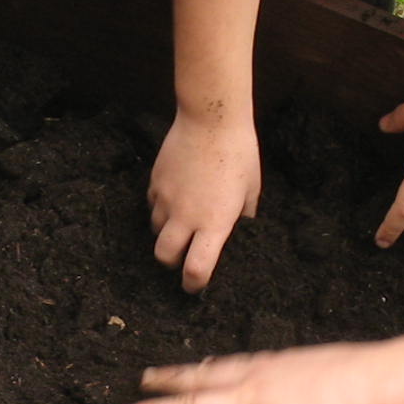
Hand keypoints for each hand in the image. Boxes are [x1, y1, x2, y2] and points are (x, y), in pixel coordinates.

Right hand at [117, 343, 388, 403]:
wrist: (380, 380)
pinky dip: (224, 362)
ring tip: (173, 371)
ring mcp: (272, 365)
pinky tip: (232, 364)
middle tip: (139, 382)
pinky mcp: (290, 358)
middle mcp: (254, 380)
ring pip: (221, 366)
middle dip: (167, 384)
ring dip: (192, 370)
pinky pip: (244, 359)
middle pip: (199, 381)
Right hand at [150, 112, 261, 292]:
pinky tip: (175, 196)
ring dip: (167, 233)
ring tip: (181, 221)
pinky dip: (161, 207)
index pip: (196, 270)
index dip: (194, 284)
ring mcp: (166, 199)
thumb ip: (242, 214)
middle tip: (183, 256)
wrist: (211, 117)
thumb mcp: (250, 189)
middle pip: (164, 257)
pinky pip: (152, 204)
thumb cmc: (239, 152)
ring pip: (156, 230)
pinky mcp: (155, 181)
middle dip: (172, 262)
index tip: (195, 285)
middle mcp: (186, 216)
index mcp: (214, 223)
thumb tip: (240, 227)